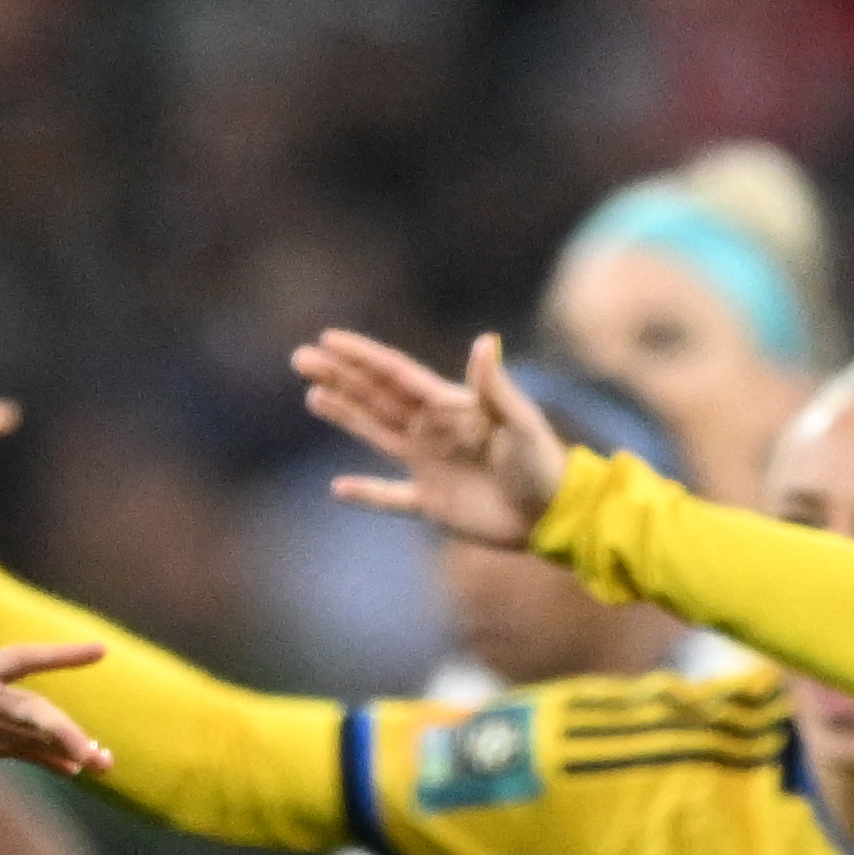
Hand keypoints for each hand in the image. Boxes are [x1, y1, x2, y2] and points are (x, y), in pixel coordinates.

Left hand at [0, 645, 109, 800]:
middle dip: (67, 729)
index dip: (60, 656)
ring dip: (67, 743)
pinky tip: (73, 771)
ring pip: (34, 729)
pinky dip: (47, 758)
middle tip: (95, 757)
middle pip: (34, 706)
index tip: (99, 651)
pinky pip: (19, 750)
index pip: (19, 660)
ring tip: (102, 764)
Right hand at [294, 325, 567, 553]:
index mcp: (449, 406)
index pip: (395, 375)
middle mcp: (432, 430)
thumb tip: (484, 341)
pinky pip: (391, 497)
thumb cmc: (542, 462)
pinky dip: (367, 494)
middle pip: (375, 397)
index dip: (362, 357)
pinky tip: (338, 489)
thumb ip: (494, 385)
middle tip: (301, 358)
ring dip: (345, 416)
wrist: (553, 514)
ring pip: (376, 434)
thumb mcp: (519, 420)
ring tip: (313, 396)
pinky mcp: (432, 502)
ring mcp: (429, 465)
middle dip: (339, 377)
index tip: (329, 340)